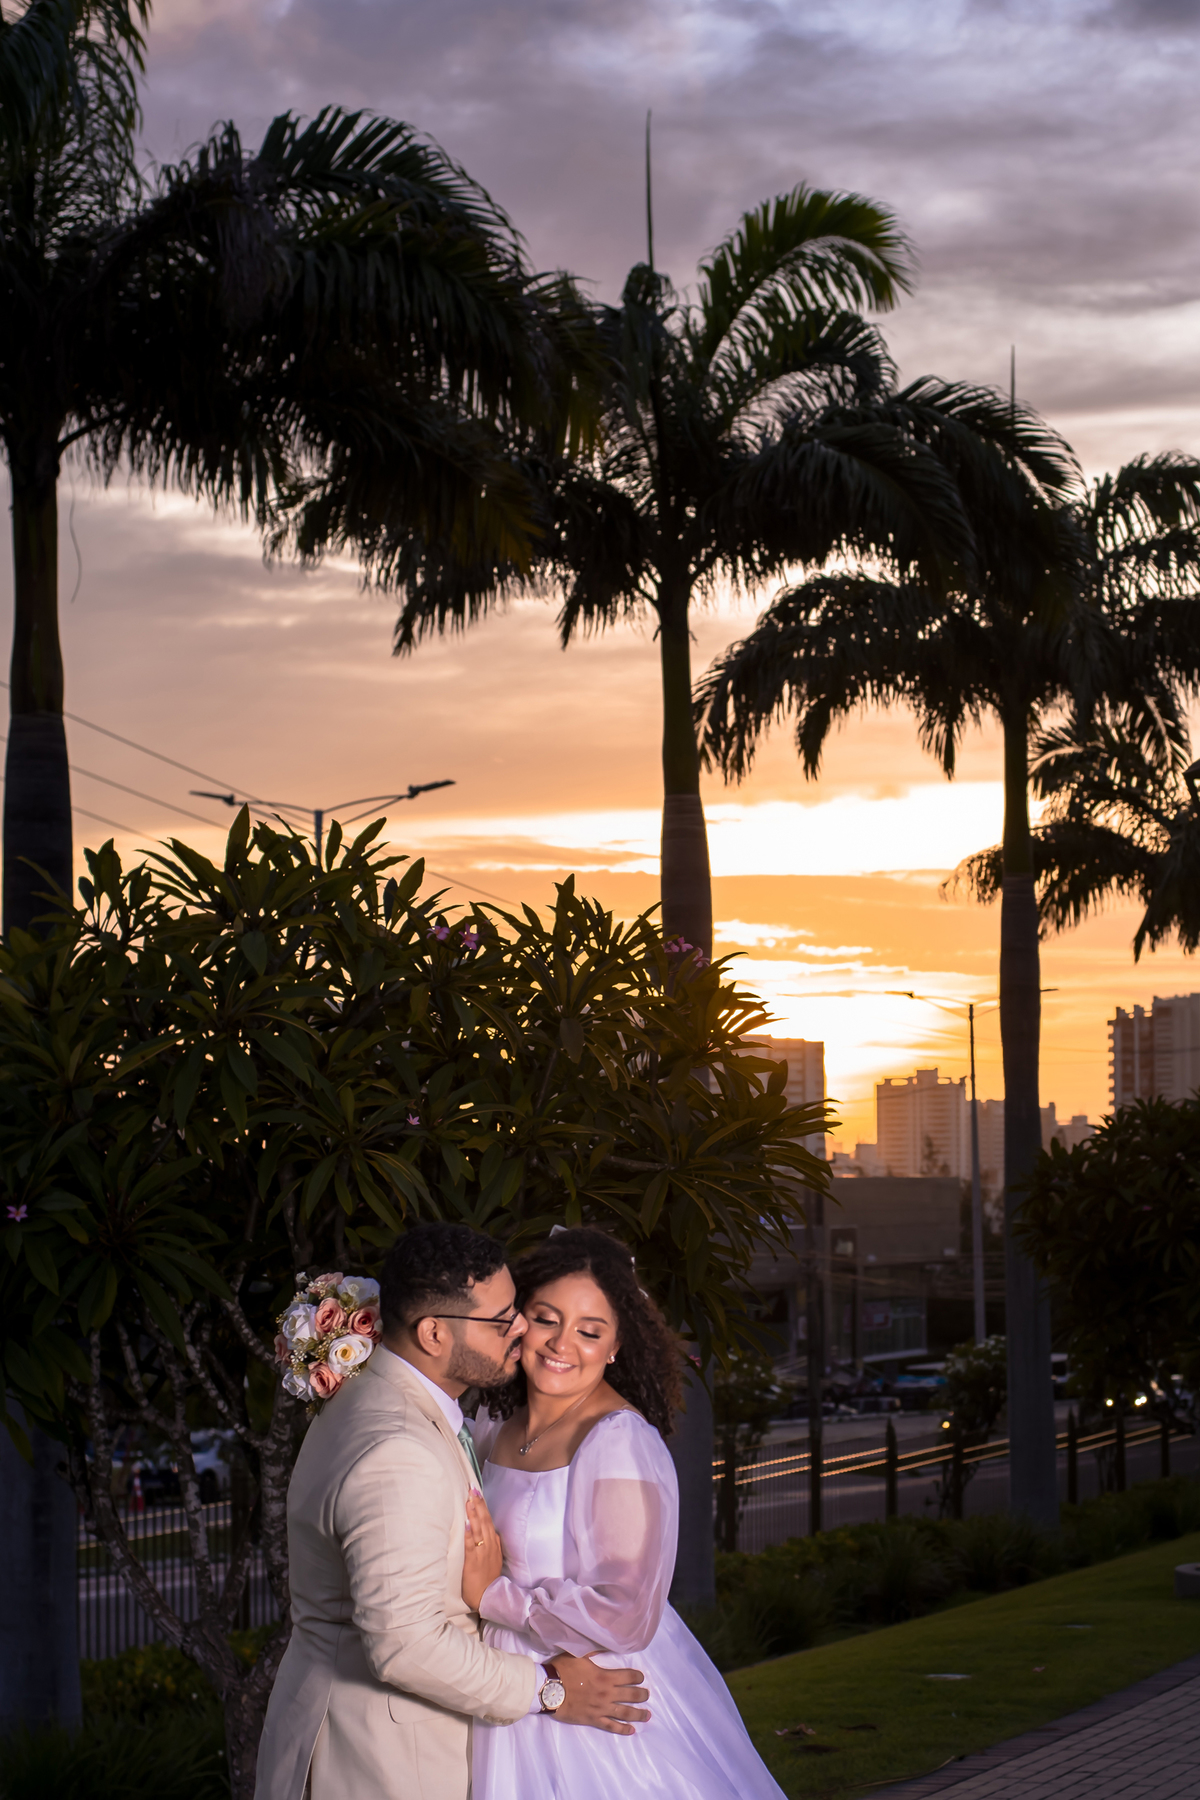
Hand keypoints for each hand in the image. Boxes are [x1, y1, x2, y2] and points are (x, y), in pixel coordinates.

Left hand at [462, 1489, 502, 1610]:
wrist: (488, 1596)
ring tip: (470, 1500)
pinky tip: (467, 1523)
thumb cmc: (488, 1578)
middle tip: (472, 1489)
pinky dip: (469, 1533)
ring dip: (474, 1514)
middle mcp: (489, 1545)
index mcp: (493, 1543)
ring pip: (478, 1529)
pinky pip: (471, 1545)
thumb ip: (492, 1544)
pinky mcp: (473, 1561)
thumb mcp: (494, 1558)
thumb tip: (490, 1531)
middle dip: (478, 1504)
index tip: (477, 1492)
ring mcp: (482, 1552)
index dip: (483, 1506)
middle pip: (484, 1521)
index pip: (488, 1520)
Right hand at [550, 1652, 649, 1734]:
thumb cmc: (563, 1670)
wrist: (549, 1690)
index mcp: (605, 1676)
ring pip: (625, 1713)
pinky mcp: (594, 1720)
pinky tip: (631, 1730)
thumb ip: (594, 1650)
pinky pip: (611, 1726)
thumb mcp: (578, 1654)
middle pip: (631, 1695)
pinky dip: (622, 1729)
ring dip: (638, 1714)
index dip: (637, 1676)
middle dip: (642, 1695)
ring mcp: (601, 1708)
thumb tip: (604, 1643)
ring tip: (647, 1715)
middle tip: (647, 1695)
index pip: (628, 1676)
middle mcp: (607, 1693)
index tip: (641, 1677)